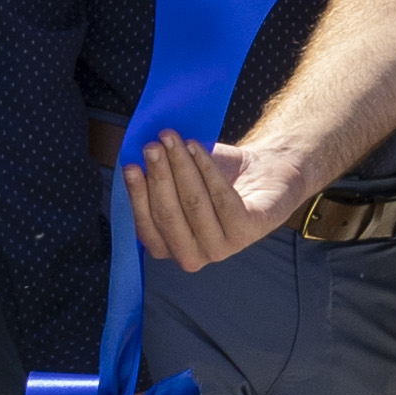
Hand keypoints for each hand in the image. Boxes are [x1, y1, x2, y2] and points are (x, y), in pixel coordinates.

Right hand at [127, 127, 316, 274]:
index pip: (146, 227)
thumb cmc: (216, 179)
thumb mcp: (179, 181)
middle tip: (152, 145)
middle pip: (168, 214)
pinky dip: (206, 168)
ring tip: (173, 139)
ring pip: (194, 203)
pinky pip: (222, 198)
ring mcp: (222, 248)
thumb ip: (156, 179)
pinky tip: (197, 147)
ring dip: (180, 166)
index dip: (137, 196)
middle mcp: (193, 256)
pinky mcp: (247, 232)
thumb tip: (133, 160)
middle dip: (158, 176)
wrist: (265, 174)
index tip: (130, 164)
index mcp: (169, 248)